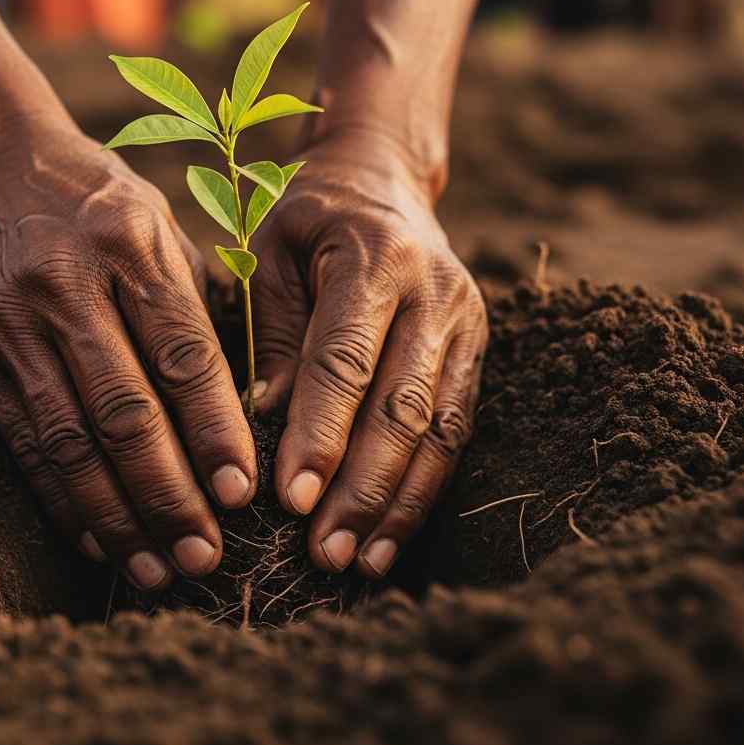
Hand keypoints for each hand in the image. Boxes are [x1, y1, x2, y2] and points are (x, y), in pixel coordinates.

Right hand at [0, 117, 255, 589]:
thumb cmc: (104, 205)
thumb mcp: (163, 229)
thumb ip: (198, 307)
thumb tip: (249, 406)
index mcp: (129, 245)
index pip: (181, 354)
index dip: (213, 430)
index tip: (243, 492)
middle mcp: (66, 285)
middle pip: (123, 410)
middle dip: (168, 492)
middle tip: (205, 553)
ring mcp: (13, 323)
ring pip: (70, 441)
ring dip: (118, 515)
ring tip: (157, 568)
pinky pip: (25, 441)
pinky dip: (64, 499)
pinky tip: (98, 539)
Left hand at [251, 130, 487, 577]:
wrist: (383, 183)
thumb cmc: (310, 218)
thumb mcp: (270, 253)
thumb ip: (272, 334)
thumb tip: (267, 421)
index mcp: (375, 259)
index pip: (346, 360)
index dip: (321, 433)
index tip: (290, 498)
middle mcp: (435, 293)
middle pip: (401, 406)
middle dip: (362, 486)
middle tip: (323, 551)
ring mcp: (466, 324)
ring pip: (439, 429)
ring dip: (398, 502)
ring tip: (357, 561)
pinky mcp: (476, 352)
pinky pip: (455, 430)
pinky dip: (424, 487)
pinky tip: (390, 533)